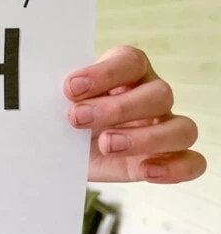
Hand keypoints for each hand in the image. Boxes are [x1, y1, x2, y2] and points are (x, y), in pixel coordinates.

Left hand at [64, 46, 205, 183]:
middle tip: (77, 118)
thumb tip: (40, 96)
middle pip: (158, 94)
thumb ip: (55, 97)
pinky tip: (145, 171)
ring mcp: (163, 126)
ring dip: (145, 138)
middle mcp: (150, 94)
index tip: (69, 88)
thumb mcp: (54, 105)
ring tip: (107, 144)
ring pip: (182, 128)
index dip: (103, 74)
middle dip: (116, 108)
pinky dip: (175, 168)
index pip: (129, 61)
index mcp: (126, 70)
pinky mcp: (166, 158)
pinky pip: (193, 161)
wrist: (62, 150)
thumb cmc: (62, 118)